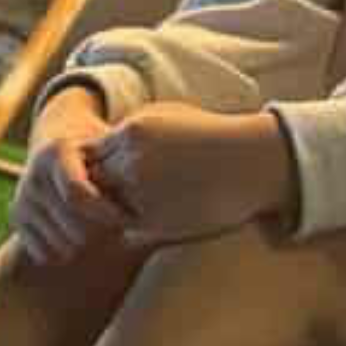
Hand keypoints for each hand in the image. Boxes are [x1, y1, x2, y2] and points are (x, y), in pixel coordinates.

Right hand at [11, 87, 123, 266]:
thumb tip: (154, 178)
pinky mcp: (16, 218)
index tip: (129, 219)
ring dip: (87, 244)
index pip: (78, 193)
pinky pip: (45, 253)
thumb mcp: (109, 145)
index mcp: (56, 151)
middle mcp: (33, 174)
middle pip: (72, 225)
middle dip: (101, 230)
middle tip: (122, 228)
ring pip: (61, 243)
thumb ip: (125, 160)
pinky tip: (82, 237)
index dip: (106, 212)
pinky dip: (67, 252)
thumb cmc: (96, 149)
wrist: (56, 142)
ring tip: (103, 230)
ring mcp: (22, 198)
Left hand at [84, 102, 298, 249]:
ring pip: (111, 208)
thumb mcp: (169, 116)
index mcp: (132, 132)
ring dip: (123, 209)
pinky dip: (142, 226)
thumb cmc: (216, 136)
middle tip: (136, 189)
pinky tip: (172, 211)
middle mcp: (132, 162)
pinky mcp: (157, 222)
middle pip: (96, 182)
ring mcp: (142, 193)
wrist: (254, 161)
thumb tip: (106, 144)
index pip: (91, 155)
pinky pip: (131, 230)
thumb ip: (132, 130)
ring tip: (160, 199)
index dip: (105, 165)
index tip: (125, 169)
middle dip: (107, 188)